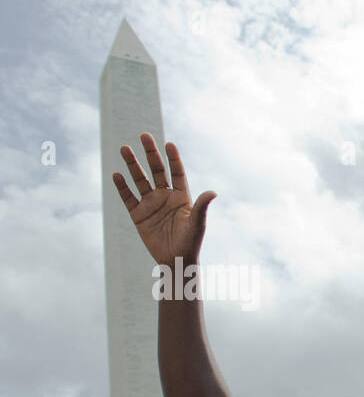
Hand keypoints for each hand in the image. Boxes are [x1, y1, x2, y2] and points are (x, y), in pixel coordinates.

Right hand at [113, 134, 215, 265]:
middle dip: (150, 154)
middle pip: (157, 170)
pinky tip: (116, 174)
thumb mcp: (197, 224)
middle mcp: (165, 197)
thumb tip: (213, 192)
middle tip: (144, 135)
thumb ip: (202, 207)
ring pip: (140, 180)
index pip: (176, 172)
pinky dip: (122, 187)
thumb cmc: (190, 243)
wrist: (176, 260)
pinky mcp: (138, 214)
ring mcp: (150, 204)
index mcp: (181, 197)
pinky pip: (128, 197)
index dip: (173, 159)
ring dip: (132, 165)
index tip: (169, 144)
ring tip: (124, 148)